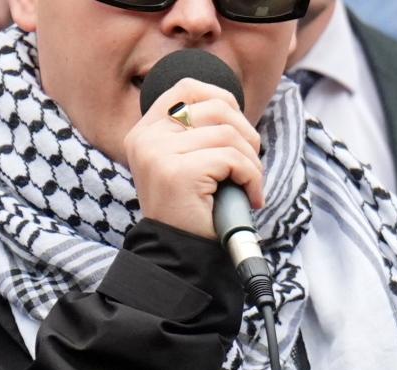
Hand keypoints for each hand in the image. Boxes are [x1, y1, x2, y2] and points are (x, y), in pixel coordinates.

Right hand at [124, 78, 263, 239]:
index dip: (223, 99)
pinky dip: (252, 177)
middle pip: (216, 107)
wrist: (179, 255)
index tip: (238, 127)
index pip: (188, 88)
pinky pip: (232, 158)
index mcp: (144, 132)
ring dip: (251, 161)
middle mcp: (146, 138)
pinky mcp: (177, 171)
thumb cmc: (190, 211)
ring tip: (249, 185)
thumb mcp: (186, 162)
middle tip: (249, 165)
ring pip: (229, 133)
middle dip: (246, 134)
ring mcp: (158, 153)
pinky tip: (250, 196)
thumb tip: (234, 106)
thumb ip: (197, 133)